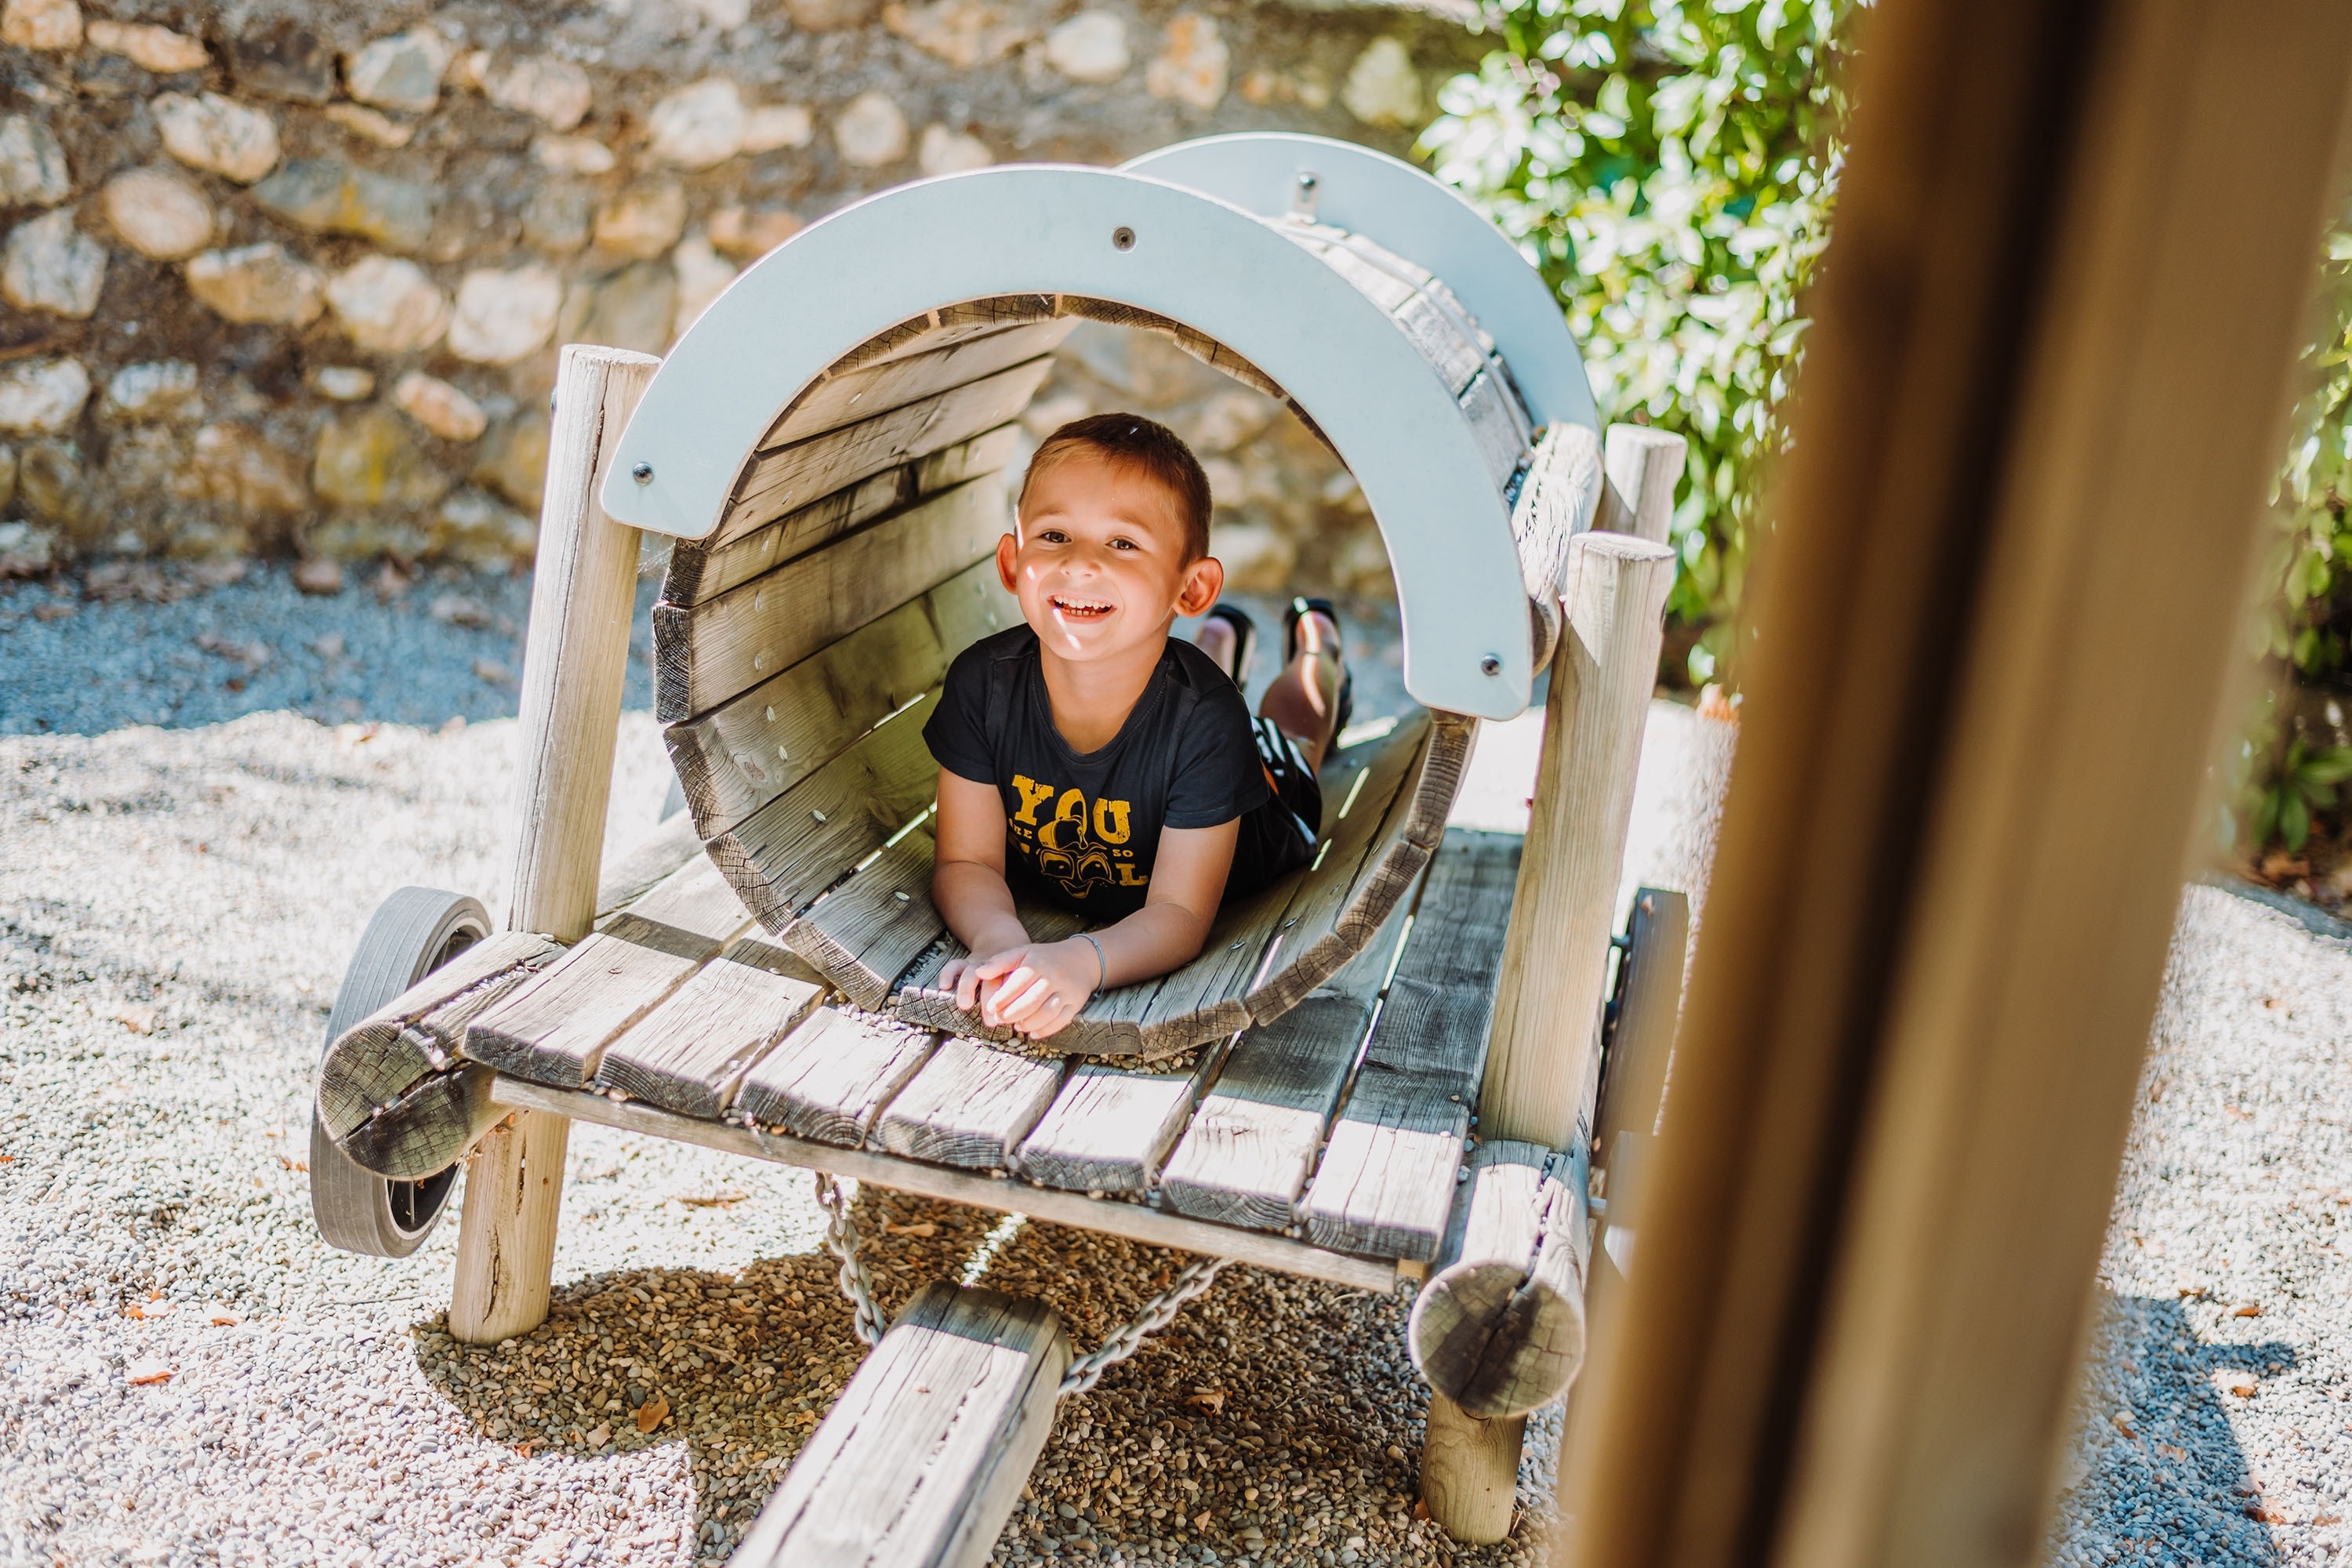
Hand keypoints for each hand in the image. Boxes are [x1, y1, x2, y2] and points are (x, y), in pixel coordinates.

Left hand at [943, 938, 1101, 1039]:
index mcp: (1038, 962)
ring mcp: (1067, 991)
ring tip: (1017, 1026)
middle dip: (1013, 1013)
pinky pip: (1061, 1021)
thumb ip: (1000, 962)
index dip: (1003, 997)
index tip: (991, 1008)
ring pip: (1047, 1013)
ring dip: (1028, 1023)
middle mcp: (1054, 977)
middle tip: (1000, 1020)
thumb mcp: (1023, 952)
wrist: (1081, 959)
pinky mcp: (1077, 1003)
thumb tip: (979, 973)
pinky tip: (1032, 1033)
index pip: (1018, 983)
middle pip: (1031, 1001)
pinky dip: (1045, 1030)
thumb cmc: (1045, 958)